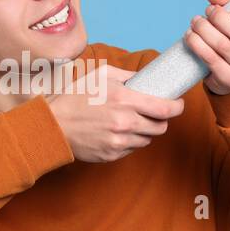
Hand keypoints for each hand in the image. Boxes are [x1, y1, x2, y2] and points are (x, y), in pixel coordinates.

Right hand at [46, 65, 184, 162]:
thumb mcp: (100, 76)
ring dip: (144, 131)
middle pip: (161, 127)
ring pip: (147, 139)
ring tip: (130, 122)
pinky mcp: (112, 155)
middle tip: (153, 113)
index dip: (177, 107)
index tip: (177, 104)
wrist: (52, 125)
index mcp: (124, 99)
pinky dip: (130, 141)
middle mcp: (125, 122)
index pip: (165, 109)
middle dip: (161, 120)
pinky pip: (132, 149)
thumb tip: (145, 77)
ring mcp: (119, 141)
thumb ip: (127, 76)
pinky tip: (116, 132)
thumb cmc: (74, 97)